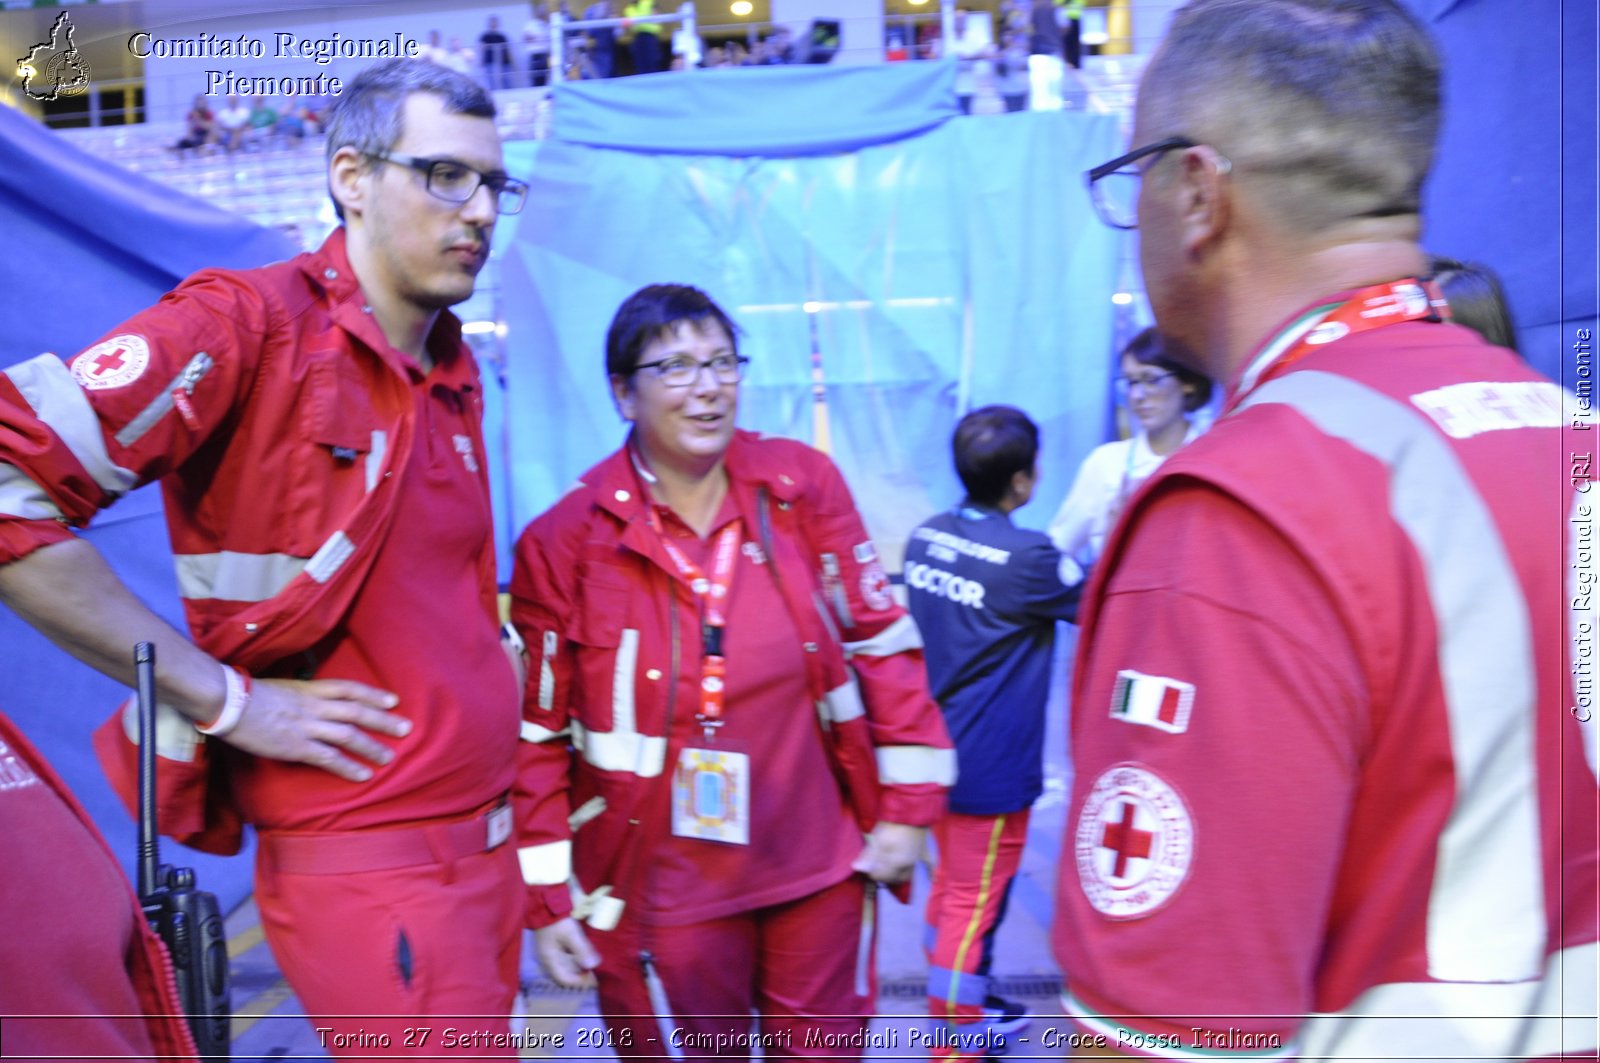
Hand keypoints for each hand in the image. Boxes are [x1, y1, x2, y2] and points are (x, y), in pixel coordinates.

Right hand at [219, 678, 409, 781]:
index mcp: (312, 689)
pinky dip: (348, 767)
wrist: (229, 703)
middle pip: (357, 711)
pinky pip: (329, 758)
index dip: (374, 694)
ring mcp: (307, 726)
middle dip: (383, 721)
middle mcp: (315, 706)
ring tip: (388, 758)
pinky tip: (363, 775)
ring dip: (371, 747)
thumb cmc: (250, 695)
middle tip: (406, 729)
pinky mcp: (296, 746)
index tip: (393, 701)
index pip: (350, 689)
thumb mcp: (284, 687)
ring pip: (348, 735)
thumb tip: (315, 702)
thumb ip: (303, 696)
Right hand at [535, 918, 599, 988]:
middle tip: (596, 972)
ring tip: (593, 963)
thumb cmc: (556, 920)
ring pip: (567, 964)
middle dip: (580, 974)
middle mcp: (549, 957)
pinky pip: (567, 954)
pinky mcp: (556, 941)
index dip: (578, 982)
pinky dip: (577, 956)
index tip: (593, 980)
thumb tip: (593, 966)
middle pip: (566, 973)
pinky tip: (586, 952)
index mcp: (550, 960)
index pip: (564, 979)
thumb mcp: (570, 934)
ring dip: (579, 965)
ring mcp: (552, 949)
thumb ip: (582, 950)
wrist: (545, 901)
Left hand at [851, 821, 926, 884]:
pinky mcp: (922, 852)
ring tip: (889, 869)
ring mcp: (916, 859)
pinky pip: (927, 865)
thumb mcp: (877, 839)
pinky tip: (929, 877)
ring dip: (897, 876)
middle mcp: (906, 866)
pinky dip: (925, 872)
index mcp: (894, 863)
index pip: (880, 876)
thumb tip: (857, 868)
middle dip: (884, 877)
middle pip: (893, 879)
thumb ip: (868, 856)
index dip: (871, 872)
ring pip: (906, 876)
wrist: (912, 811)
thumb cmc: (892, 825)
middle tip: (876, 868)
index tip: (866, 865)